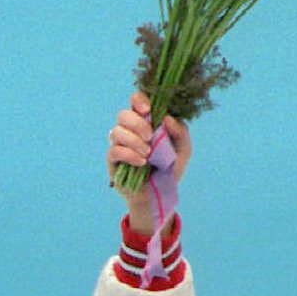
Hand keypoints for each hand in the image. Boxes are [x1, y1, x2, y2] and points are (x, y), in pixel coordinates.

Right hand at [108, 93, 190, 236]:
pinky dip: (129, 154)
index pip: (135, 101)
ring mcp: (119, 145)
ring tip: (148, 154)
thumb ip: (180, 132)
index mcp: (146, 122)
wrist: (160, 195)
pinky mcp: (112, 160)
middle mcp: (130, 131)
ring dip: (134, 141)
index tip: (148, 110)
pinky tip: (141, 162)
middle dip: (137, 123)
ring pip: (116, 131)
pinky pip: (114, 150)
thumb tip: (166, 117)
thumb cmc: (170, 169)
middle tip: (150, 136)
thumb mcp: (183, 150)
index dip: (138, 100)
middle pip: (123, 114)